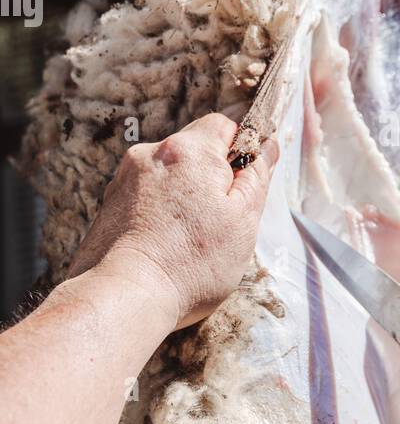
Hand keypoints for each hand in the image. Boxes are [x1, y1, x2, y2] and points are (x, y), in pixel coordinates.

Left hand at [67, 114, 278, 329]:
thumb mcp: (243, 221)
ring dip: (183, 195)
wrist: (123, 298)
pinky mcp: (108, 204)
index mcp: (189, 151)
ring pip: (169, 174)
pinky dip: (159, 212)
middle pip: (194, 150)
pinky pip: (145, 196)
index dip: (241, 150)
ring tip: (189, 238)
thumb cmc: (191, 264)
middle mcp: (151, 154)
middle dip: (211, 177)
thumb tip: (267, 146)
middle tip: (220, 220)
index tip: (245, 183)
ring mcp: (124, 179)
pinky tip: (165, 244)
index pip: (223, 125)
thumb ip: (257, 176)